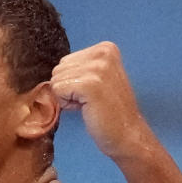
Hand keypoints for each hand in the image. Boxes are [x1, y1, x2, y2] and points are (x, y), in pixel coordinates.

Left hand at [50, 42, 149, 158]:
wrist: (127, 134)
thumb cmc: (109, 111)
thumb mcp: (98, 78)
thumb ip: (80, 69)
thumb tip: (54, 72)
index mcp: (105, 48)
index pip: (66, 61)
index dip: (73, 81)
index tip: (92, 92)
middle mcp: (103, 52)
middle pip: (59, 68)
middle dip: (68, 88)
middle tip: (90, 100)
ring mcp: (98, 67)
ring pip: (57, 79)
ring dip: (68, 97)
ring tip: (89, 104)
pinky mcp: (90, 84)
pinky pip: (58, 89)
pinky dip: (66, 103)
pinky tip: (85, 108)